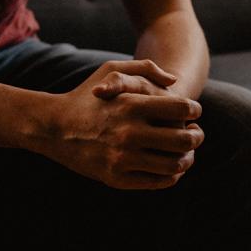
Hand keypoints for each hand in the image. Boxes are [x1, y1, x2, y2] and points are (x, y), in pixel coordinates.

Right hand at [39, 59, 204, 189]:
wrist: (53, 127)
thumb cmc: (86, 96)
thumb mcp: (110, 69)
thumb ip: (145, 68)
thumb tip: (174, 81)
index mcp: (131, 105)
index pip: (181, 110)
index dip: (194, 111)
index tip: (194, 114)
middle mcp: (128, 133)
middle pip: (183, 139)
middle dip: (197, 137)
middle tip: (197, 135)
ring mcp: (122, 158)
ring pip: (174, 165)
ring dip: (188, 159)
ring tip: (187, 154)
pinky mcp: (116, 178)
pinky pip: (157, 181)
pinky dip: (171, 176)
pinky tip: (171, 168)